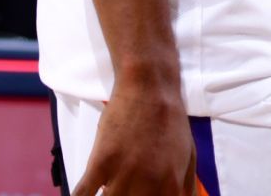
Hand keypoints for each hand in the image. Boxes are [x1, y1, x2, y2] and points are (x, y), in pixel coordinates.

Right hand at [72, 83, 194, 195]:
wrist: (150, 86)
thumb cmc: (170, 120)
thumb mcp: (188, 154)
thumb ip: (185, 188)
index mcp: (171, 184)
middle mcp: (148, 183)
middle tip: (124, 190)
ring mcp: (123, 173)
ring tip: (107, 188)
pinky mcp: (101, 161)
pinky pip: (82, 194)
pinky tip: (83, 195)